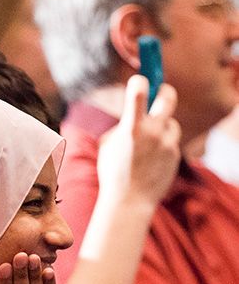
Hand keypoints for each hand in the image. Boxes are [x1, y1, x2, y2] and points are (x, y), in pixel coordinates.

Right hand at [97, 76, 179, 215]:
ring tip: (148, 146)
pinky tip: (150, 162)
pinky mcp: (176, 155)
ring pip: (170, 123)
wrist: (129, 202)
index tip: (138, 82)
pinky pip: (171, 143)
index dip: (140, 81)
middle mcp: (153, 132)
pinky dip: (162, 148)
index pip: (139, 91)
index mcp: (132, 128)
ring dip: (161, 128)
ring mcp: (167, 143)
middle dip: (164, 91)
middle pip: (168, 97)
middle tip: (160, 94)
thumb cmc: (113, 173)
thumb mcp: (107, 146)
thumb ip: (122, 126)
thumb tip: (132, 116)